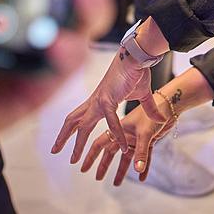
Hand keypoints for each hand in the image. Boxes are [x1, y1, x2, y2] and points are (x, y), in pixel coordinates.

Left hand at [52, 26, 167, 163]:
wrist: (138, 56)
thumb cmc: (138, 72)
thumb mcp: (143, 95)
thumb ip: (149, 108)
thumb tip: (160, 119)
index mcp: (99, 99)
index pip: (80, 116)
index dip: (71, 129)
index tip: (65, 141)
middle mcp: (95, 101)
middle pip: (73, 121)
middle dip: (62, 137)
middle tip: (53, 151)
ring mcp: (100, 100)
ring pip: (82, 125)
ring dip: (76, 142)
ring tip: (71, 157)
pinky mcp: (109, 99)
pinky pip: (111, 122)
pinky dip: (117, 135)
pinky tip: (122, 146)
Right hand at [80, 93, 175, 185]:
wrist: (172, 103)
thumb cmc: (156, 111)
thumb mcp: (146, 133)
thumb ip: (142, 152)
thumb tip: (137, 170)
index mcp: (120, 128)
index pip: (101, 143)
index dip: (91, 156)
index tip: (83, 167)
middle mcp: (126, 134)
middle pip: (111, 152)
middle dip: (104, 165)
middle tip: (97, 178)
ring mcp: (137, 138)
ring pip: (127, 157)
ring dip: (122, 170)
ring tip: (116, 184)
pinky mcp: (150, 140)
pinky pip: (145, 157)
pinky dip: (144, 167)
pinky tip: (142, 178)